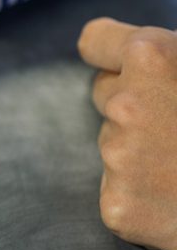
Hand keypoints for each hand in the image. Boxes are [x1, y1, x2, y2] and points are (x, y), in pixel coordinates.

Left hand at [78, 17, 176, 249]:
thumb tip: (152, 53)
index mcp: (152, 57)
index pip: (96, 42)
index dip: (112, 54)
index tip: (124, 66)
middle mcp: (125, 104)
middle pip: (107, 95)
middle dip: (138, 105)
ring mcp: (119, 158)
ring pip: (116, 146)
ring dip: (146, 153)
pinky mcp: (119, 207)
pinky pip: (122, 194)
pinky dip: (148, 200)